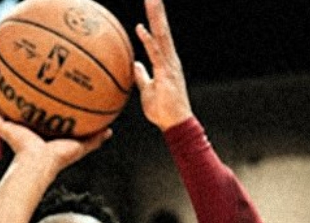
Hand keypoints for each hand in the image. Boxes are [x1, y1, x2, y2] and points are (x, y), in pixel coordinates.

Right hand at [0, 91, 111, 173]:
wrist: (39, 164)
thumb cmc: (58, 158)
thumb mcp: (80, 146)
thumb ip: (95, 139)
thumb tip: (111, 131)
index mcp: (43, 134)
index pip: (42, 117)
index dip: (43, 105)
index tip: (47, 91)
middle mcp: (27, 131)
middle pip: (23, 110)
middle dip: (22, 97)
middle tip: (25, 79)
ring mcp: (14, 130)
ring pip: (6, 110)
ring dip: (2, 96)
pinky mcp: (5, 130)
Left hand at [134, 0, 193, 130]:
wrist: (175, 124)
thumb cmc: (162, 110)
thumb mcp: (147, 91)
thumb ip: (142, 77)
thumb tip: (135, 65)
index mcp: (165, 61)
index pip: (159, 35)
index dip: (154, 20)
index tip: (151, 3)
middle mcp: (170, 59)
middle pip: (162, 30)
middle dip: (157, 11)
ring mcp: (169, 65)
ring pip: (162, 35)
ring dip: (155, 17)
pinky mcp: (166, 73)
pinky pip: (156, 53)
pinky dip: (148, 40)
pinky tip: (141, 27)